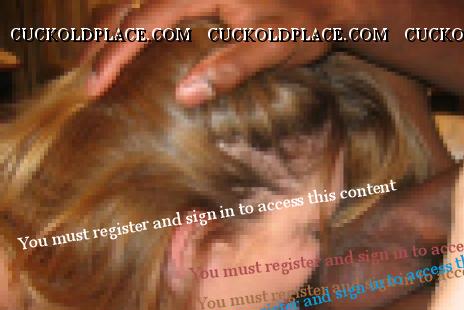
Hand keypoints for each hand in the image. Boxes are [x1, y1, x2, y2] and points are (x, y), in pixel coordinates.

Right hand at [85, 0, 361, 104]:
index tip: (95, 86)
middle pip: (129, 6)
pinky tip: (127, 46)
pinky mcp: (202, 0)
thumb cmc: (305, 22)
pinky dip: (133, 24)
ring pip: (136, 2)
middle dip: (100, 41)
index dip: (116, 54)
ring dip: (109, 29)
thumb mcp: (274, 47)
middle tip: (82, 78)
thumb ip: (231, 67)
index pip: (145, 22)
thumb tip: (184, 95)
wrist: (330, 1)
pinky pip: (155, 8)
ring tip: (92, 60)